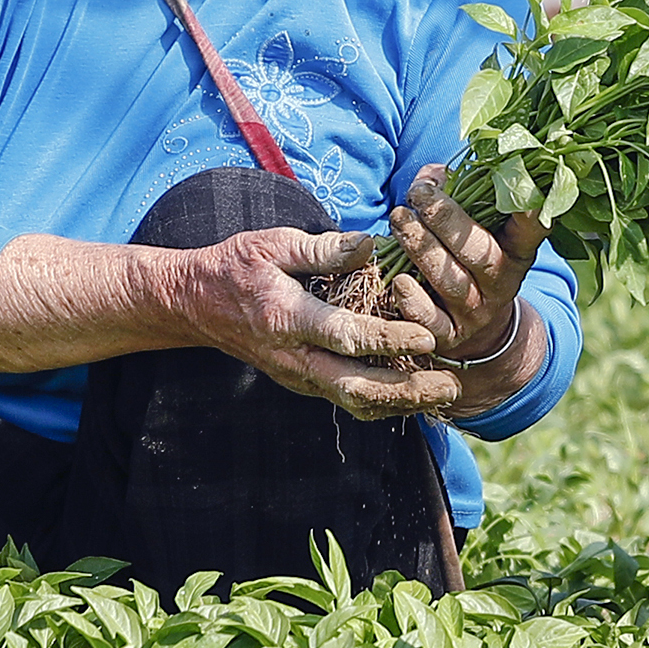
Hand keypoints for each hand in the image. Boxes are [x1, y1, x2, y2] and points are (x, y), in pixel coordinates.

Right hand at [166, 225, 456, 421]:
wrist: (197, 305)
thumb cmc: (236, 266)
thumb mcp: (273, 243)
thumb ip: (323, 248)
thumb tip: (372, 245)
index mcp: (286, 319)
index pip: (345, 337)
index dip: (389, 339)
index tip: (428, 337)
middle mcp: (293, 358)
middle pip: (356, 388)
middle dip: (408, 391)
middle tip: (452, 384)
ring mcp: (298, 376)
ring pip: (355, 403)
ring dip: (403, 404)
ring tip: (445, 394)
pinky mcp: (304, 383)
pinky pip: (348, 400)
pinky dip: (385, 402)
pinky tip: (418, 393)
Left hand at [383, 164, 550, 416]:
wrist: (478, 327)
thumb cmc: (471, 259)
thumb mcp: (478, 230)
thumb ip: (458, 197)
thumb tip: (432, 175)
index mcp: (515, 253)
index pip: (529, 230)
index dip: (530, 214)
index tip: (524, 192)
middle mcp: (500, 283)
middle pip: (478, 252)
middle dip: (447, 220)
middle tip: (419, 195)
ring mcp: (476, 312)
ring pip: (451, 281)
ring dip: (422, 249)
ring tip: (399, 219)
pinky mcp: (449, 336)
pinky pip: (430, 321)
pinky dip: (413, 301)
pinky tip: (399, 280)